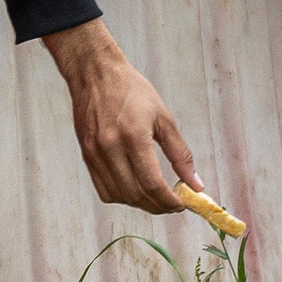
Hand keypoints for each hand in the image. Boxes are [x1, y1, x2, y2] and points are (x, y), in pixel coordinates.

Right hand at [43, 17, 198, 212]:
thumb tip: (195, 183)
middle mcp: (110, 148)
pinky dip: (121, 196)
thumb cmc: (133, 91)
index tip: (182, 205)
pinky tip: (135, 190)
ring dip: (139, 204)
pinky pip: (103, 189)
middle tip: (172, 204)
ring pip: (118, 196)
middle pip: (134, 194)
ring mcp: (94, 154)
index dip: (169, 201)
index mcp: (133, 137)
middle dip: (157, 206)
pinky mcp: (85, 156)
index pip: (152, 183)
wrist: (96, 74)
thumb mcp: (164, 117)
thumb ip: (180, 154)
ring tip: (155, 198)